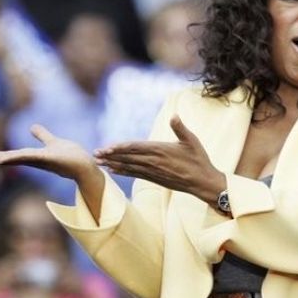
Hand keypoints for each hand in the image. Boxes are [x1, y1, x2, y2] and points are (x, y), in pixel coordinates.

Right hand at [0, 124, 96, 181]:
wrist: (84, 165)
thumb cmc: (70, 156)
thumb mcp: (53, 141)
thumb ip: (42, 135)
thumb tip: (31, 127)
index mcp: (31, 156)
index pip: (10, 155)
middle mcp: (33, 159)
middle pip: (8, 157)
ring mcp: (39, 160)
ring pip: (15, 157)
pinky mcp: (47, 158)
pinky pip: (28, 156)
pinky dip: (16, 157)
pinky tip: (3, 160)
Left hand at [94, 115, 224, 204]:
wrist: (202, 183)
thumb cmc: (198, 160)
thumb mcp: (192, 141)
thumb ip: (180, 128)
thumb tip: (174, 115)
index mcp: (160, 150)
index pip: (135, 147)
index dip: (120, 147)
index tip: (107, 147)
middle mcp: (153, 161)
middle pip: (128, 157)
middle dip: (110, 155)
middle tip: (95, 154)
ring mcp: (153, 171)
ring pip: (129, 166)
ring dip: (113, 163)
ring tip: (99, 162)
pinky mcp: (154, 179)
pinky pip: (134, 174)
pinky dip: (122, 171)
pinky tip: (112, 170)